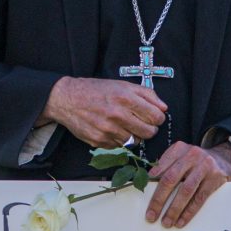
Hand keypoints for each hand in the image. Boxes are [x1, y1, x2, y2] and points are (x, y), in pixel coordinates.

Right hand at [44, 77, 166, 148]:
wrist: (67, 99)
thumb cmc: (96, 90)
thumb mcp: (122, 84)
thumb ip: (146, 94)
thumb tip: (164, 108)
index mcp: (125, 98)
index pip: (156, 117)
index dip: (157, 118)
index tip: (153, 117)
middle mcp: (117, 115)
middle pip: (148, 132)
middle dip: (149, 129)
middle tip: (142, 123)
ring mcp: (108, 130)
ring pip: (135, 141)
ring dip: (133, 135)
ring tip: (124, 125)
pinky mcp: (99, 141)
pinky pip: (119, 146)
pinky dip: (119, 139)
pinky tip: (112, 129)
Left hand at [144, 141, 230, 228]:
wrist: (224, 158)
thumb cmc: (195, 162)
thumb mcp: (181, 157)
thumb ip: (166, 167)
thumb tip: (147, 185)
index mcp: (179, 149)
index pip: (162, 165)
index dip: (151, 180)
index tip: (143, 194)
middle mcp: (192, 155)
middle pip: (171, 179)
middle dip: (159, 200)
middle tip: (151, 216)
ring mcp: (205, 166)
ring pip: (186, 191)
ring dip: (174, 209)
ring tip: (166, 222)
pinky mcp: (215, 178)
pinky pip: (200, 198)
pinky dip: (189, 212)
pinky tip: (181, 221)